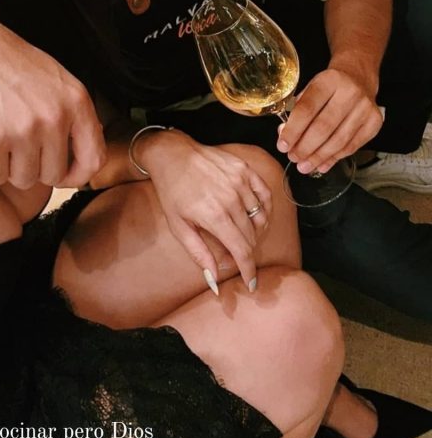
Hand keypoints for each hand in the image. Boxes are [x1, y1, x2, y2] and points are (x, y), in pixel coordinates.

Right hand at [0, 14, 105, 187]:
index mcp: (75, 101)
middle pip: (53, 175)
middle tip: (15, 143)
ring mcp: (22, 130)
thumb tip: (85, 154)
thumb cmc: (5, 60)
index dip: (77, 175)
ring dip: (8, 166)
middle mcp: (54, 117)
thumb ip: (72, 114)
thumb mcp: (55, 79)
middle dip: (33, 166)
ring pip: (23, 179)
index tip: (63, 176)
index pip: (93, 159)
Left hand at [137, 130, 271, 291]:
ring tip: (241, 236)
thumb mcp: (178, 226)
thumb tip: (214, 280)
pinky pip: (265, 195)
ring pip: (260, 218)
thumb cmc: (172, 191)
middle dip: (244, 252)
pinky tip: (256, 216)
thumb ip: (199, 254)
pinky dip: (265, 210)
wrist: (173, 154)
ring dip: (255, 233)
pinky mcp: (245, 170)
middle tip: (231, 254)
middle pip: (251, 237)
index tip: (251, 283)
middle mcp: (231, 199)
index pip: (242, 251)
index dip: (248, 270)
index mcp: (215, 216)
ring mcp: (240, 182)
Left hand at [277, 66, 382, 173]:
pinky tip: (322, 164)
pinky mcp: (375, 122)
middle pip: (323, 128)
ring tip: (305, 165)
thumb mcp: (310, 89)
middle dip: (305, 147)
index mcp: (329, 80)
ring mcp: (365, 108)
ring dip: (318, 157)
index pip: (307, 109)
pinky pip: (352, 146)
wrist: (359, 77)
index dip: (293, 130)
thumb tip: (284, 136)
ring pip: (338, 141)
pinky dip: (334, 158)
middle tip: (293, 157)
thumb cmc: (330, 86)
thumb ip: (296, 111)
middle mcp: (350, 92)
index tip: (283, 145)